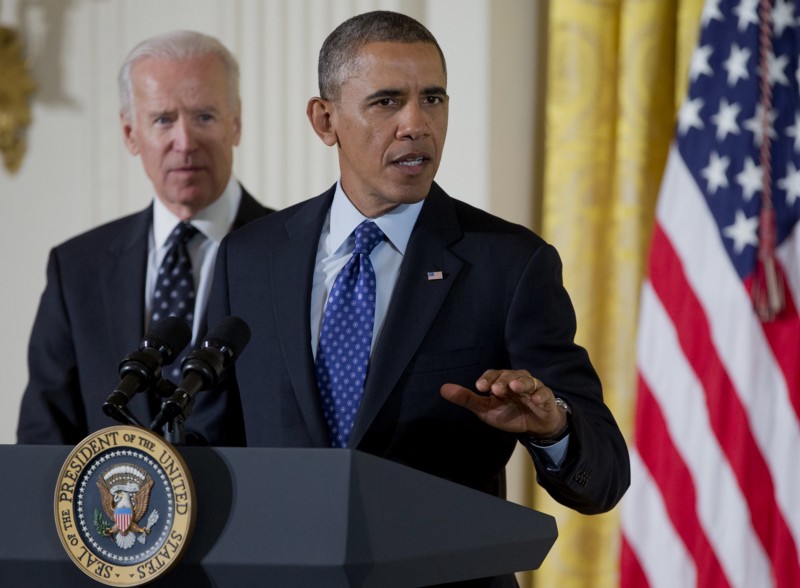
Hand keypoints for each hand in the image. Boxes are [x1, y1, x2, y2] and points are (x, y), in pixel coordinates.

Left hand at [440, 369, 567, 435]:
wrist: (534, 426)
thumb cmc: (508, 413)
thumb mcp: (485, 409)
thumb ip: (467, 399)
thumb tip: (443, 389)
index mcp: (502, 381)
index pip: (494, 374)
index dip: (487, 379)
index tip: (480, 387)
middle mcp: (517, 381)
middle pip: (510, 375)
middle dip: (503, 381)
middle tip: (496, 389)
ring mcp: (533, 389)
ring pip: (528, 381)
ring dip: (521, 383)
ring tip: (515, 388)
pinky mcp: (546, 398)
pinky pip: (545, 394)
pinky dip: (541, 395)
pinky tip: (536, 399)